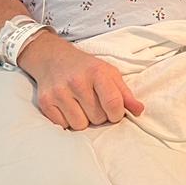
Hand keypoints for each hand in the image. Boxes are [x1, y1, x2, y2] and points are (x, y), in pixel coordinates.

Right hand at [19, 32, 144, 130]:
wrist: (53, 58)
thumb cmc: (86, 68)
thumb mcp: (109, 74)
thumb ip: (125, 94)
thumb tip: (139, 111)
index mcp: (97, 73)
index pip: (113, 104)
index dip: (117, 114)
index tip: (114, 113)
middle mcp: (77, 81)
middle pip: (97, 118)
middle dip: (99, 116)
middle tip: (94, 104)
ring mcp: (59, 92)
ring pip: (79, 125)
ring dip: (83, 120)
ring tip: (81, 106)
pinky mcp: (45, 102)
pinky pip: (63, 126)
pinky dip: (68, 121)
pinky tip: (68, 108)